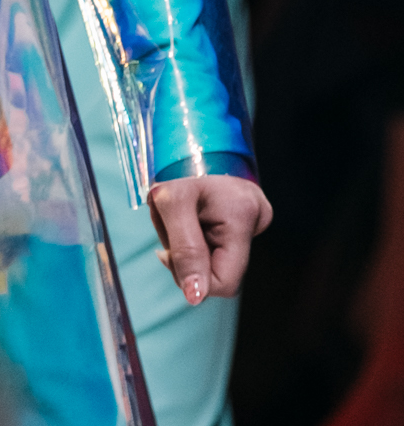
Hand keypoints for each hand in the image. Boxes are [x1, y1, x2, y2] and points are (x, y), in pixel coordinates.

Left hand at [148, 171, 272, 301]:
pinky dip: (192, 229)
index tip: (167, 251)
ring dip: (185, 240)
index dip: (193, 277)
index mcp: (243, 216)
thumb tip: (196, 298)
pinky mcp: (244, 212)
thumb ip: (185, 251)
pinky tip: (187, 207)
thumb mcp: (170, 202)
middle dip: (185, 253)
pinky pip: (214, 238)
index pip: (225, 283)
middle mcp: (258, 218)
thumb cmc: (177, 159)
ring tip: (176, 208)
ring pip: (212, 253)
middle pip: (216, 268)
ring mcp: (254, 215)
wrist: (186, 127)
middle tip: (168, 220)